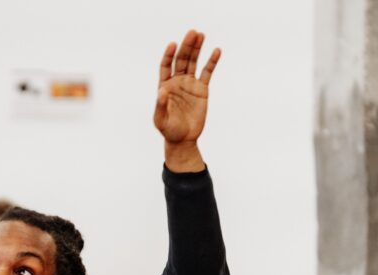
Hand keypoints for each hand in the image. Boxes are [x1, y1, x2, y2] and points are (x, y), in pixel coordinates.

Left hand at [154, 29, 220, 171]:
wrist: (183, 139)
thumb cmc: (169, 130)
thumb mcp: (161, 119)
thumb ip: (160, 105)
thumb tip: (161, 90)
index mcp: (165, 85)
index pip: (166, 65)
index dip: (169, 54)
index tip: (173, 44)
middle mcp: (177, 81)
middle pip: (182, 60)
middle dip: (186, 46)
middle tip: (192, 32)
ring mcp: (190, 84)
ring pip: (193, 62)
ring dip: (197, 48)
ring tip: (201, 34)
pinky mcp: (202, 89)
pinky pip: (207, 72)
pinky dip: (212, 62)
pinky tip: (216, 50)